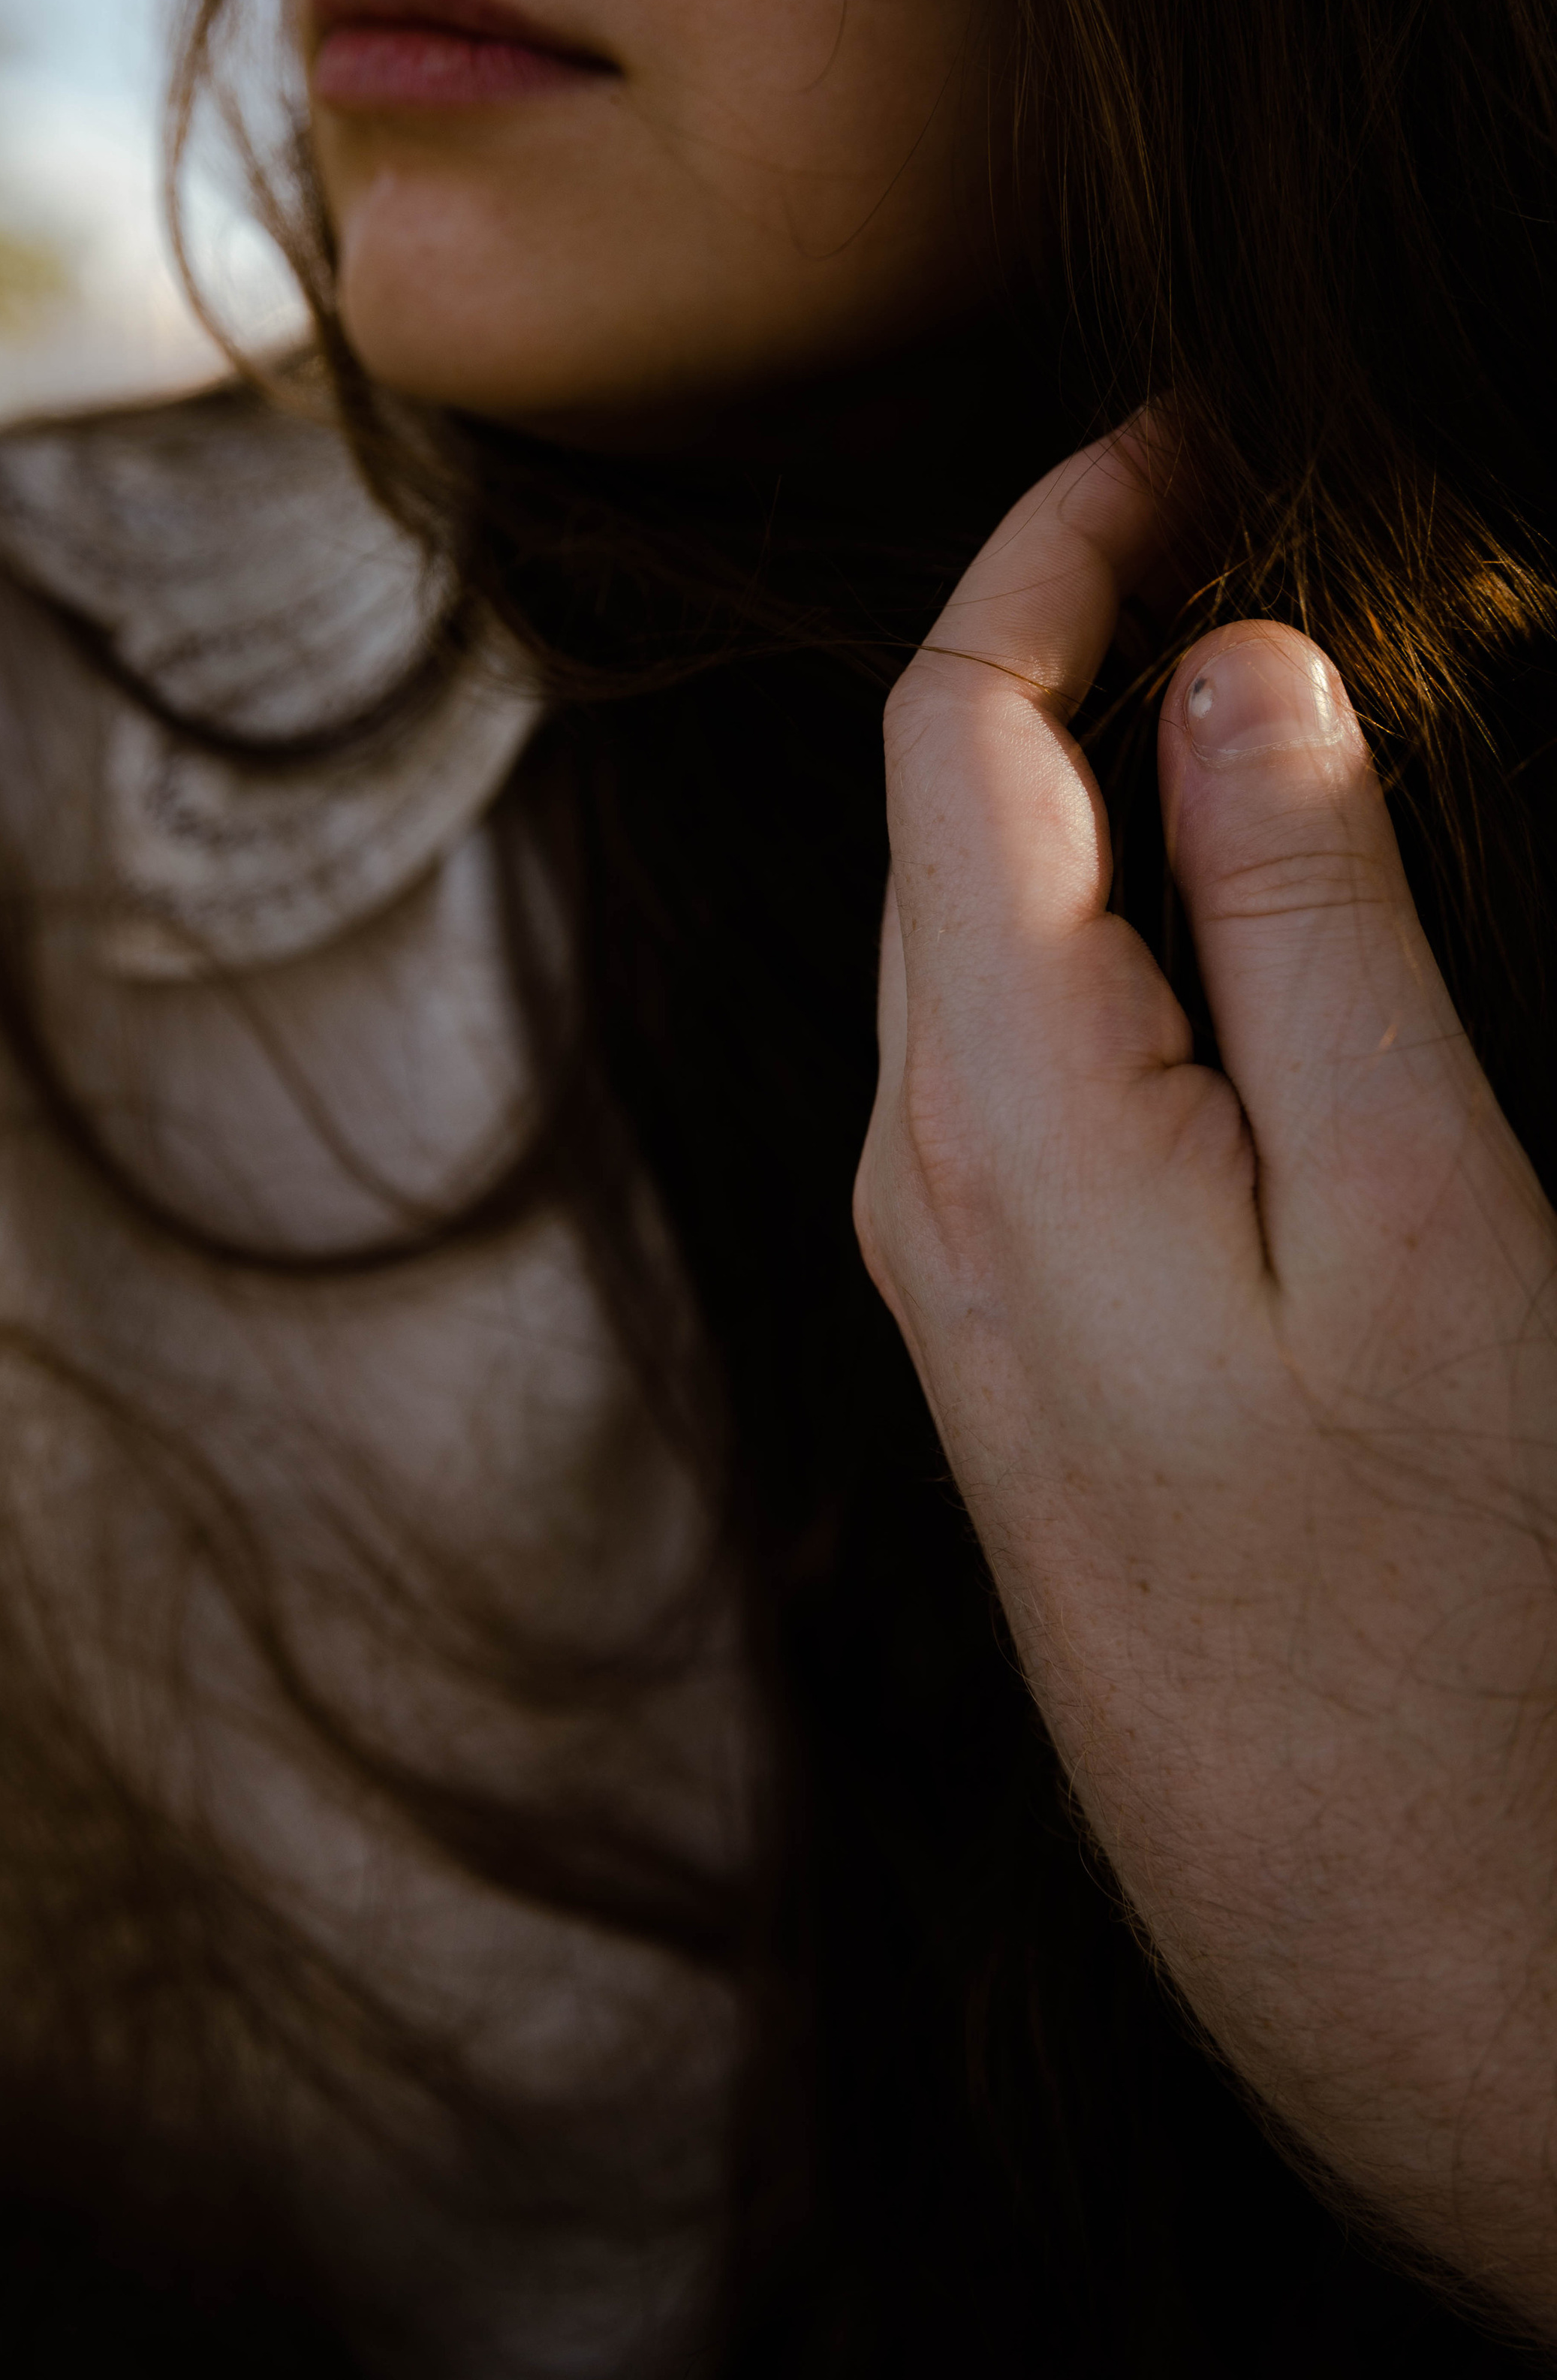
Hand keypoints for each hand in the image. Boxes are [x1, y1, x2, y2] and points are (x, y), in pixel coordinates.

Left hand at [855, 430, 1556, 2326]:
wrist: (1400, 1946)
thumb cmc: (1455, 1612)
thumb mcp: (1424, 1216)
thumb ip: (1307, 921)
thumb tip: (1232, 666)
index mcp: (997, 1113)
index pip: (958, 729)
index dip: (1059, 538)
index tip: (1194, 433)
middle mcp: (925, 1181)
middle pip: (940, 813)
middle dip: (1060, 625)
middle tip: (1236, 504)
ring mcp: (954, 1275)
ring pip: (967, 930)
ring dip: (1077, 769)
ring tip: (1238, 654)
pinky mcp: (1015, 1345)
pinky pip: (1005, 1056)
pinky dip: (1088, 915)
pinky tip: (1204, 896)